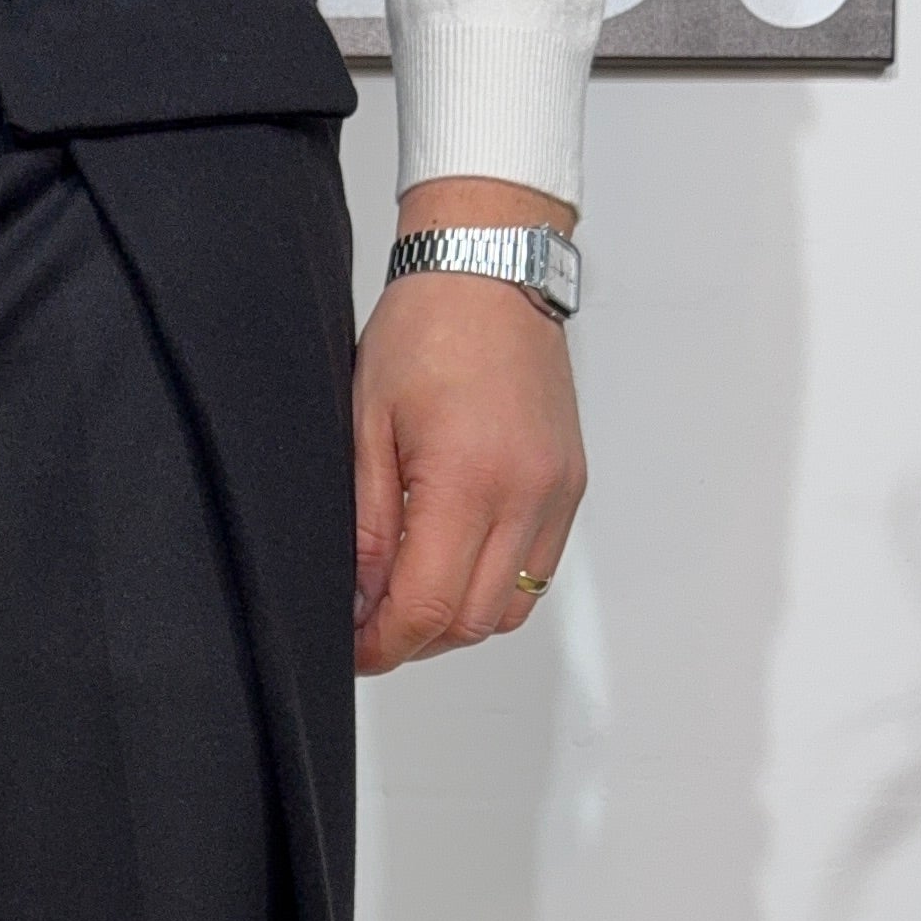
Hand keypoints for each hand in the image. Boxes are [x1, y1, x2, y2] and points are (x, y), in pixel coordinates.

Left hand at [352, 178, 587, 675]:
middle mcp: (526, 494)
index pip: (428, 608)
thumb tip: (358, 602)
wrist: (490, 272)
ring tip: (407, 594)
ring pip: (507, 608)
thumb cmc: (424, 331)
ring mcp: (556, 493)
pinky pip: (534, 572)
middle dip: (413, 640)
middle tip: (368, 626)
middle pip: (470, 622)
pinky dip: (490, 587)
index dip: (382, 645)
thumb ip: (365, 526)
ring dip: (454, 619)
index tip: (351, 648)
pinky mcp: (569, 486)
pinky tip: (450, 561)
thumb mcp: (365, 428)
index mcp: (468, 479)